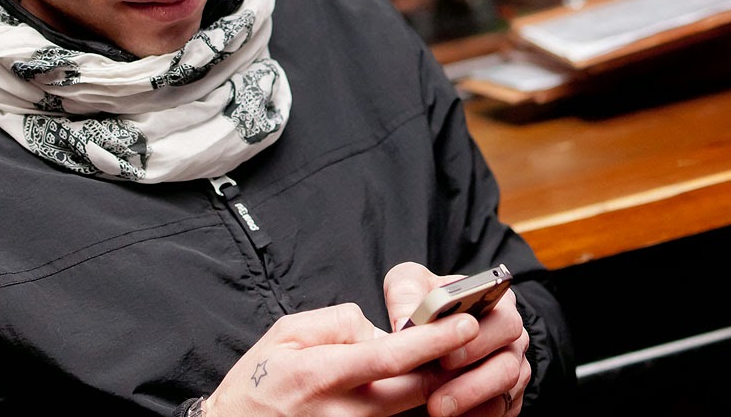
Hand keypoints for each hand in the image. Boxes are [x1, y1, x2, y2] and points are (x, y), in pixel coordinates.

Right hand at [204, 302, 479, 416]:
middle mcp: (341, 413)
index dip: (434, 340)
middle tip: (473, 342)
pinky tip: (427, 393)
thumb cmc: (258, 382)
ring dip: (438, 392)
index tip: (466, 322)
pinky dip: (418, 412)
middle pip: (415, 393)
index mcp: (320, 374)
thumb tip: (381, 331)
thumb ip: (337, 323)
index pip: (391, 356)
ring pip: (412, 416)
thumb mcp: (286, 333)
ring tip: (454, 365)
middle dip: (450, 368)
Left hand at [384, 263, 530, 416]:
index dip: (477, 339)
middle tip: (438, 389)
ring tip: (436, 408)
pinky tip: (450, 416)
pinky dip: (477, 414)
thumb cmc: (424, 302)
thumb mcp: (412, 285)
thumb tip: (403, 323)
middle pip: (508, 358)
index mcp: (496, 301)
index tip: (445, 356)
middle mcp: (511, 335)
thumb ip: (406, 294)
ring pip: (505, 388)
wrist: (428, 332)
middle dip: (473, 376)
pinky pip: (501, 410)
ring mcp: (513, 366)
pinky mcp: (508, 396)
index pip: (501, 317)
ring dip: (471, 398)